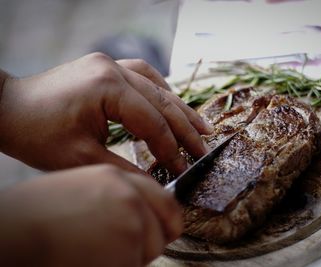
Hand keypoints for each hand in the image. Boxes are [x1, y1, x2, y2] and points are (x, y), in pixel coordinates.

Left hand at [0, 53, 212, 173]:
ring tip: (201, 127)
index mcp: (107, 87)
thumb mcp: (82, 159)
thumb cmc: (38, 134)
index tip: (184, 169)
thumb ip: (126, 170)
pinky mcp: (106, 67)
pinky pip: (143, 76)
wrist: (9, 109)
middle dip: (185, 129)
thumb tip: (158, 185)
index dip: (171, 148)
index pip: (152, 121)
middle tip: (205, 148)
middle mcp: (113, 69)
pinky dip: (161, 93)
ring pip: (156, 86)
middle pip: (161, 101)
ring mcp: (110, 64)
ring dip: (179, 108)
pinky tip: (172, 104)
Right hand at [0, 164, 182, 266]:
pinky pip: (136, 266)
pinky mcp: (127, 254)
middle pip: (165, 226)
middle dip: (152, 239)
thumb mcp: (82, 187)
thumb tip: (138, 207)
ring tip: (99, 252)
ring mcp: (132, 225)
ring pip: (151, 249)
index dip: (167, 217)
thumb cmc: (37, 214)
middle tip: (127, 246)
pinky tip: (95, 260)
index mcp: (117, 178)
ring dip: (133, 256)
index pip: (164, 198)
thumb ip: (116, 194)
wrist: (16, 234)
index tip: (168, 226)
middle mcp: (130, 198)